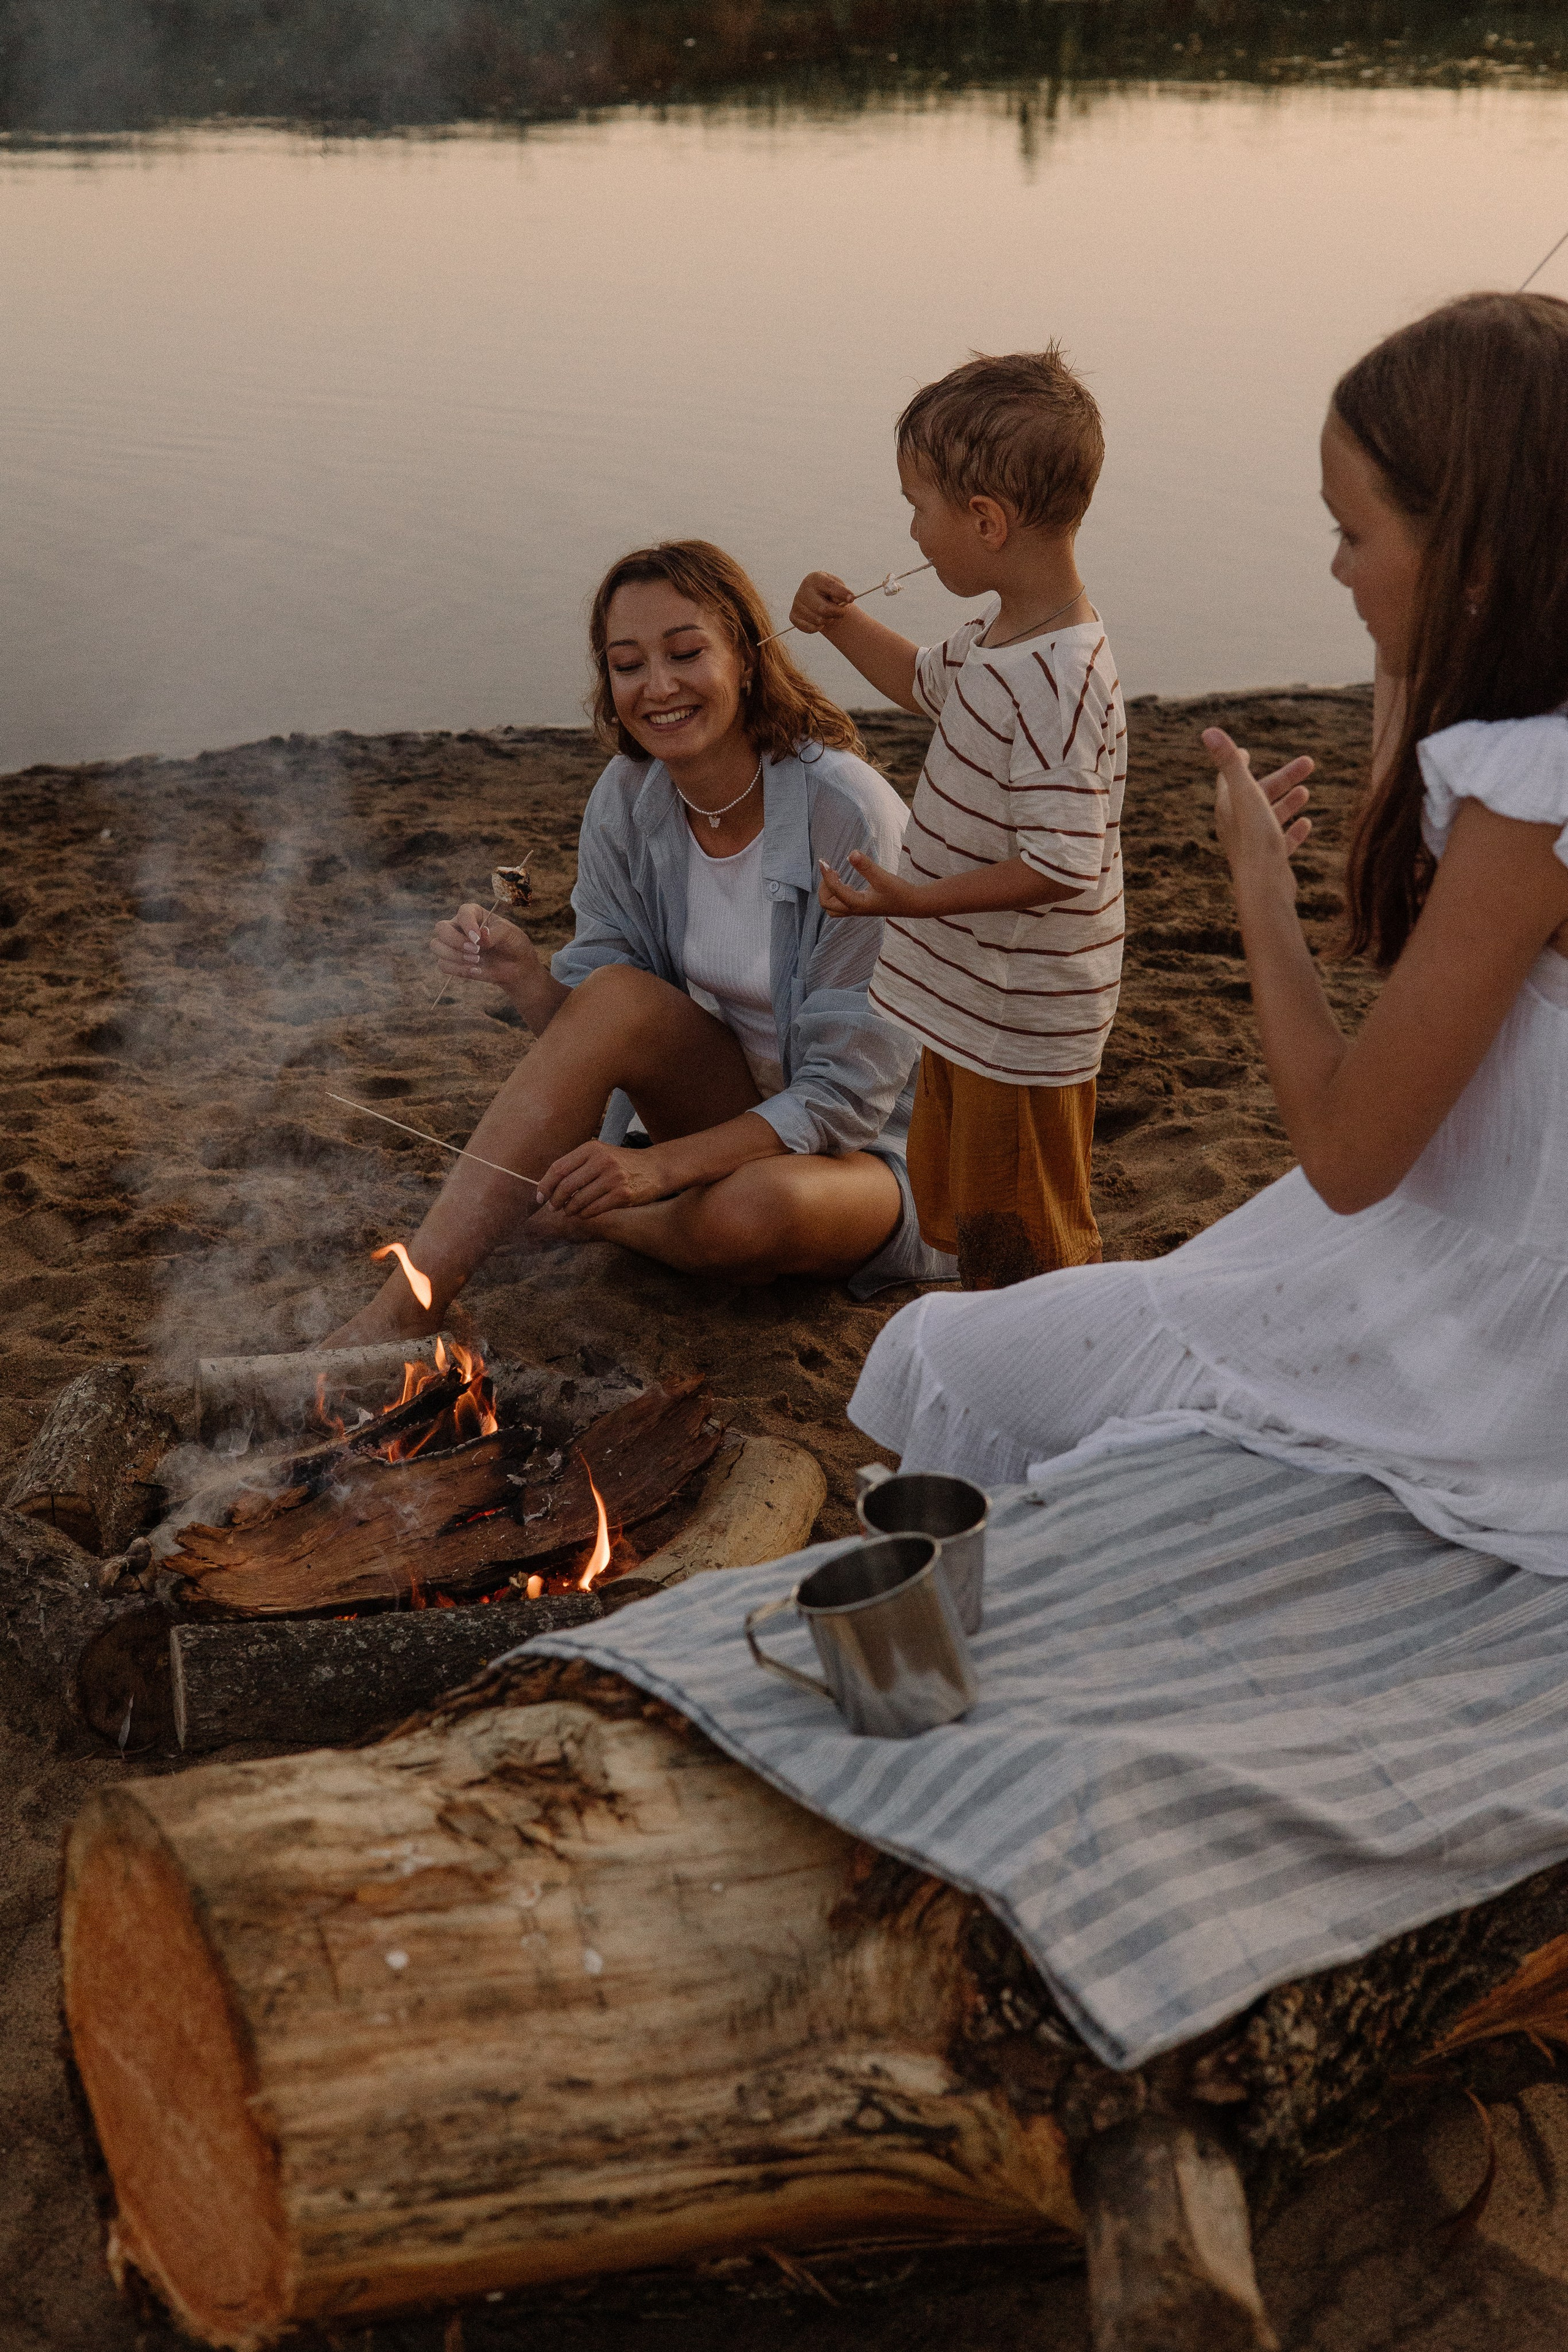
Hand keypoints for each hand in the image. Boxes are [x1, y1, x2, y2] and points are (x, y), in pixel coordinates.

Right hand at [429, 902, 537, 988]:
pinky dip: (458, 969)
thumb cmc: (512, 943)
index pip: (462, 913)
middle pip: (441, 929)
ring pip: (437, 946)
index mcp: (473, 913)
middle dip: (455, 941)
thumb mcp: (509, 934)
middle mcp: (459, 926)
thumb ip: (495, 933)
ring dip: (454, 956)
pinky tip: (475, 971)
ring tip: (476, 961)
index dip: (467, 925)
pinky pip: (443, 964)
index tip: (477, 938)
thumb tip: (480, 937)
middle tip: (476, 951)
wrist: (516, 965)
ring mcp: (453, 944)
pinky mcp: (453, 961)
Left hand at [533, 1139, 672, 1219]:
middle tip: (553, 1207)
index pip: (559, 1168)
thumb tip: (548, 1186)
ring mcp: (613, 1178)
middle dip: (555, 1201)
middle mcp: (602, 1161)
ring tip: (569, 1211)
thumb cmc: (623, 1164)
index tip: (540, 1196)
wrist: (656, 1168)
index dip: (545, 1184)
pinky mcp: (623, 1195)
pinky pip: (593, 1210)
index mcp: (592, 1148)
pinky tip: (584, 1213)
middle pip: (566, 1186)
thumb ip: (577, 1166)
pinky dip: (584, 1214)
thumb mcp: (601, 1155)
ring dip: (570, 1210)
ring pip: (579, 1201)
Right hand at [790, 571, 856, 636]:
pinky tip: (819, 620)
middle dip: (837, 613)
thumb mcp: (837, 585)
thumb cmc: (830, 591)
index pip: (830, 586)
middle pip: (824, 609)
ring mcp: (797, 603)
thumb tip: (840, 602)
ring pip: (819, 620)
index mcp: (815, 578)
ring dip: (828, 620)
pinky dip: (819, 627)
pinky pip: (811, 628)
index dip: (842, 593)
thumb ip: (840, 591)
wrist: (816, 597)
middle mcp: (803, 589)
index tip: (852, 599)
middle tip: (842, 612)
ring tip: (828, 614)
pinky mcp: (793, 616)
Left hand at [818, 851, 915, 918]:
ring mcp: (858, 910)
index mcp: (858, 904)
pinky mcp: (862, 907)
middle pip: (827, 905)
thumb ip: (866, 866)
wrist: (913, 905)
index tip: (823, 861)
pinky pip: (842, 904)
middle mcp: (855, 910)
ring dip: (830, 893)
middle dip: (824, 887)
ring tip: (837, 876)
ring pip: (833, 908)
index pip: (834, 890)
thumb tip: (851, 853)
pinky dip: (838, 893)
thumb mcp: (883, 877)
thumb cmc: (900, 892)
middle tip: (831, 871)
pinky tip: (847, 883)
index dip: (826, 875)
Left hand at [1203, 729, 1314, 877]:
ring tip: (1307, 791)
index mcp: (1227, 808)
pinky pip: (1280, 843)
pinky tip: (1307, 824)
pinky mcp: (1268, 863)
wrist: (1264, 886)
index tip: (1245, 752)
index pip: (1228, 779)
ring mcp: (1252, 845)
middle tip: (1309, 763)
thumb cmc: (1254, 838)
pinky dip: (1292, 831)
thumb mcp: (1245, 793)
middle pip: (1258, 795)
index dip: (1237, 763)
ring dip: (1287, 803)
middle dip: (1282, 778)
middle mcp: (1235, 826)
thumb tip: (1208, 730)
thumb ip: (1229, 762)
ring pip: (1270, 818)